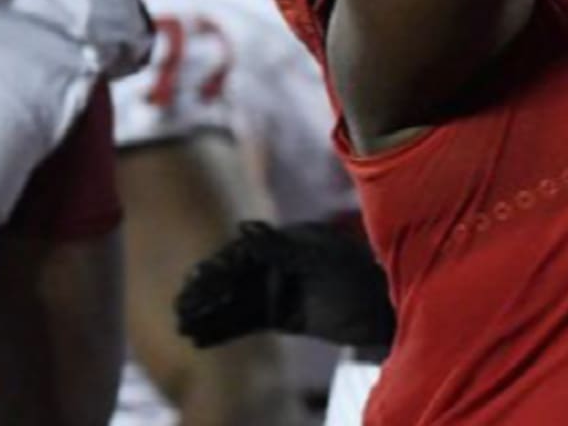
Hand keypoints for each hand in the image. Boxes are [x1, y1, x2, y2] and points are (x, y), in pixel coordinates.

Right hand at [174, 220, 394, 348]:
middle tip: (181, 309)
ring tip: (183, 327)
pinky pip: (247, 321)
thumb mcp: (321, 260)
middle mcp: (279, 262)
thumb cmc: (359, 276)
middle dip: (208, 292)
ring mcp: (280, 288)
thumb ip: (282, 247)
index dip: (219, 265)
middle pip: (235, 276)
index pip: (245, 250)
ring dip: (210, 312)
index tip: (197, 280)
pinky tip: (201, 339)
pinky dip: (224, 329)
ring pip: (236, 300)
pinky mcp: (282, 315)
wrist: (386, 311)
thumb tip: (243, 229)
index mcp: (288, 240)